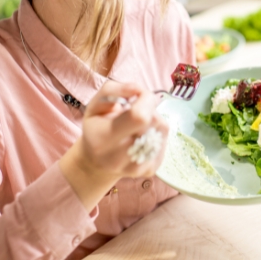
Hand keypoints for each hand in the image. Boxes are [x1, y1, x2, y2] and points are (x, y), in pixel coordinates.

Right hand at [59, 81, 167, 210]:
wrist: (96, 162)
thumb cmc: (96, 128)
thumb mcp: (95, 104)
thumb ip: (113, 90)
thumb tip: (139, 89)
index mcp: (103, 139)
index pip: (139, 116)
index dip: (145, 99)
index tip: (138, 95)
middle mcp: (119, 158)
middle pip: (154, 121)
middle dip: (149, 108)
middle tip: (136, 110)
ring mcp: (137, 167)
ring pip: (162, 129)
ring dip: (154, 119)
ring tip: (138, 124)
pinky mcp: (151, 170)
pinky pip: (165, 141)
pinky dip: (157, 132)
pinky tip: (143, 135)